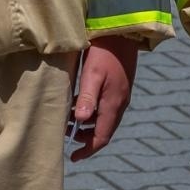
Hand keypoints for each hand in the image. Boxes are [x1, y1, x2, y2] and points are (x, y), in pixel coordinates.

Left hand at [66, 36, 139, 161]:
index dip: (88, 150)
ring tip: (68, 119)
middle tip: (66, 134)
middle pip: (104, 131)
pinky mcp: (120, 87)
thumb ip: (87, 97)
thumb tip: (80, 121)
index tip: (73, 158)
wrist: (124, 31)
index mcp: (113, 104)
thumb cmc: (104, 51)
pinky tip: (79, 103)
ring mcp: (121, 95)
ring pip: (105, 120)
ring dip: (87, 125)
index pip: (102, 137)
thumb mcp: (91, 73)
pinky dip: (92, 113)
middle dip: (85, 138)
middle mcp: (120, 103)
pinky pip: (107, 108)